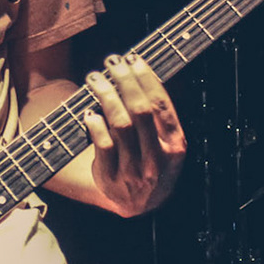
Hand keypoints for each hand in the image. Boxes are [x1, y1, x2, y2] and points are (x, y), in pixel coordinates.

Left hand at [82, 53, 186, 216]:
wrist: (138, 204)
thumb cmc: (151, 162)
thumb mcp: (165, 144)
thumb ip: (156, 115)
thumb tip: (137, 72)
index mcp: (175, 145)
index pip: (161, 105)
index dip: (147, 79)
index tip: (134, 58)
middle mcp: (157, 159)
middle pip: (140, 111)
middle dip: (125, 81)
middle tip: (112, 62)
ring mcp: (134, 171)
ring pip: (120, 125)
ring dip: (106, 96)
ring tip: (95, 78)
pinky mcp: (111, 179)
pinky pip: (103, 146)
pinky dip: (95, 125)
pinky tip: (89, 111)